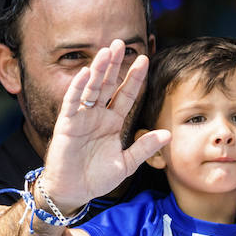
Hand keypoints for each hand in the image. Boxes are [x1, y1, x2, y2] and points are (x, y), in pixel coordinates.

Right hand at [35, 40, 167, 213]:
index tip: (145, 59)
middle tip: (121, 43)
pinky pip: (72, 103)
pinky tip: (85, 73)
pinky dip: (78, 88)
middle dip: (114, 64)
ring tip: (106, 51)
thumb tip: (168, 134)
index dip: (135, 78)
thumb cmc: (97, 178)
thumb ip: (144, 147)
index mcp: (113, 122)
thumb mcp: (126, 163)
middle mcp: (97, 115)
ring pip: (91, 88)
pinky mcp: (67, 125)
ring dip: (98, 70)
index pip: (126, 94)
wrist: (74, 192)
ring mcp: (81, 118)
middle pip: (108, 84)